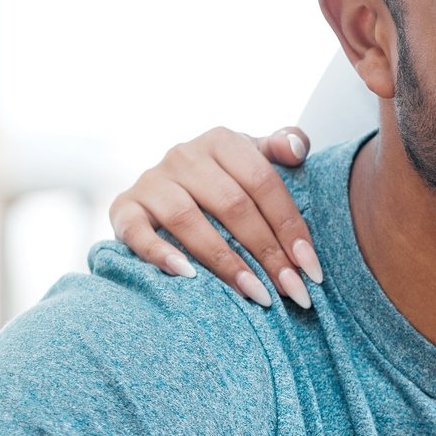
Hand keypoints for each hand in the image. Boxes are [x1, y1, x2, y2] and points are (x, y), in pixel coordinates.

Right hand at [108, 127, 318, 307]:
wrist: (164, 192)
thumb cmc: (224, 180)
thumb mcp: (253, 158)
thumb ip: (281, 147)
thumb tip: (297, 148)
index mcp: (221, 141)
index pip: (263, 183)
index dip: (290, 226)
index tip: (311, 268)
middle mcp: (183, 155)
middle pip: (232, 205)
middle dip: (267, 252)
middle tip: (292, 291)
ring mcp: (151, 181)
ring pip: (189, 220)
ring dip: (225, 262)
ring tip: (256, 294)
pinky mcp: (124, 208)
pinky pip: (138, 232)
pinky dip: (160, 254)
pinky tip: (188, 277)